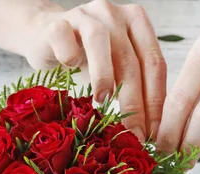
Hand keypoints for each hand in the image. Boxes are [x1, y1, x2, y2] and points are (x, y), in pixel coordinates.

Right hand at [25, 0, 166, 140]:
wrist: (44, 35)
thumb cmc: (84, 56)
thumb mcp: (114, 68)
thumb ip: (132, 85)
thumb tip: (147, 129)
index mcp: (136, 22)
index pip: (154, 63)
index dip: (156, 100)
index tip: (153, 131)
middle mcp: (113, 14)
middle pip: (131, 59)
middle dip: (135, 101)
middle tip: (134, 132)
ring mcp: (84, 15)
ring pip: (100, 40)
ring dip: (104, 75)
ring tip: (103, 100)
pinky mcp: (56, 23)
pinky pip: (63, 37)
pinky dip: (68, 55)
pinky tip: (69, 69)